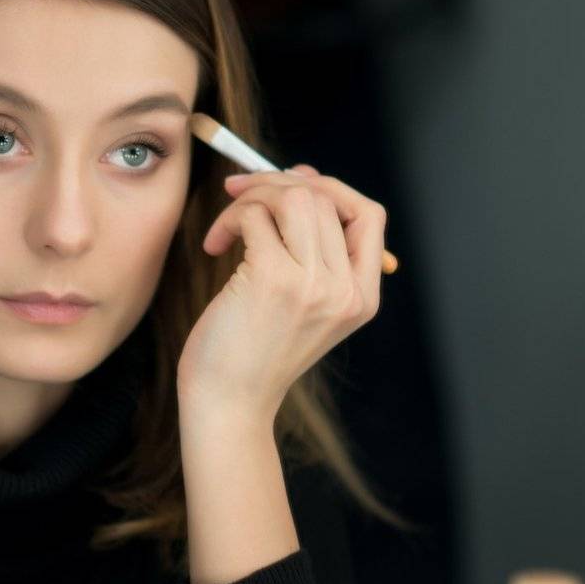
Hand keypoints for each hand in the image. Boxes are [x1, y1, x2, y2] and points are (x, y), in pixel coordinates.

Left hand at [177, 164, 387, 417]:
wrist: (228, 404)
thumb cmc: (251, 351)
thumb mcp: (301, 303)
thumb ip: (312, 251)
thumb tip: (300, 179)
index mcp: (362, 297)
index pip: (370, 215)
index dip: (331, 188)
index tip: (291, 184)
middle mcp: (346, 290)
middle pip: (326, 197)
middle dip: (276, 184)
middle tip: (240, 194)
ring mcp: (313, 284)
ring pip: (294, 197)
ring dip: (251, 199)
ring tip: (227, 229)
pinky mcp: (273, 279)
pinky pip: (256, 216)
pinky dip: (230, 219)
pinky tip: (214, 246)